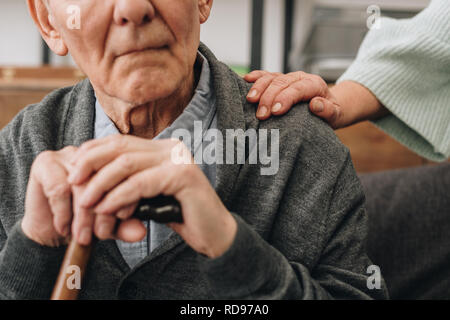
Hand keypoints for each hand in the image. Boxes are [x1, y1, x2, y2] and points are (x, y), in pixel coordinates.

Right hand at [22, 146, 146, 246]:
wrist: (50, 231)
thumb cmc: (84, 221)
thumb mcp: (111, 225)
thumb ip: (126, 226)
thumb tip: (141, 232)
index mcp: (114, 161)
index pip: (124, 175)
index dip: (123, 200)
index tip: (119, 222)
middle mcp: (94, 155)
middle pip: (103, 180)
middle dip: (102, 212)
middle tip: (100, 234)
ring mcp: (69, 155)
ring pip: (82, 186)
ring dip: (83, 216)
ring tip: (82, 236)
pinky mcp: (45, 162)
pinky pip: (59, 188)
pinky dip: (63, 212)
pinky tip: (64, 227)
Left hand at [69, 135, 236, 257]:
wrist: (212, 233)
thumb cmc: (177, 215)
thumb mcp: (145, 194)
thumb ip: (125, 182)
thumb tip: (86, 177)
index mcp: (161, 148)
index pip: (119, 141)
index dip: (92, 152)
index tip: (73, 172)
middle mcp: (170, 147)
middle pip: (120, 147)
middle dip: (90, 164)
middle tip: (73, 184)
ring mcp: (179, 159)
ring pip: (127, 163)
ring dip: (101, 184)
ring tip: (86, 203)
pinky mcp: (183, 175)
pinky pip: (140, 183)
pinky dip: (119, 196)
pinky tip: (107, 209)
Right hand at [245, 71, 387, 128]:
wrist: (329, 105)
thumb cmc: (331, 112)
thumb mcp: (336, 115)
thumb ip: (328, 111)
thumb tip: (315, 104)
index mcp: (315, 84)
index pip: (298, 89)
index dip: (285, 98)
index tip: (276, 112)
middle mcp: (300, 78)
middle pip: (281, 83)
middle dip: (269, 98)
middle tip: (261, 115)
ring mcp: (288, 78)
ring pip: (271, 77)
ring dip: (259, 88)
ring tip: (250, 101)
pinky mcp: (279, 81)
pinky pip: (266, 75)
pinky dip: (255, 77)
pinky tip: (245, 80)